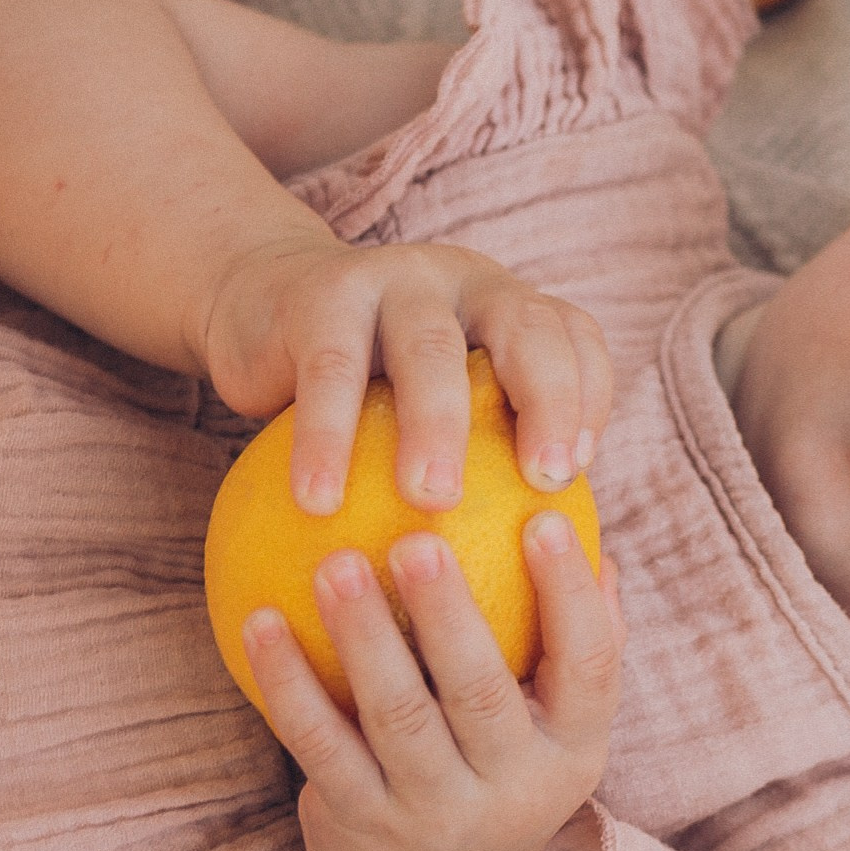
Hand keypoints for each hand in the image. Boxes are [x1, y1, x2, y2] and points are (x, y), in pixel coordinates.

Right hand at [199, 233, 612, 517]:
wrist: (259, 307)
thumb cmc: (367, 390)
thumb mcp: (434, 406)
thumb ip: (488, 458)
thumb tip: (543, 572)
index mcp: (508, 309)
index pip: (575, 337)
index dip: (590, 399)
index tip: (576, 476)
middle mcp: (464, 282)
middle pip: (525, 328)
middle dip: (547, 401)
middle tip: (544, 482)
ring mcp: (394, 279)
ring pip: (428, 347)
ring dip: (436, 425)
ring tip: (432, 500)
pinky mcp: (321, 295)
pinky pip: (330, 370)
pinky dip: (326, 437)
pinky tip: (320, 502)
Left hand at [245, 510, 620, 850]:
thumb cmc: (499, 783)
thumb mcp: (557, 734)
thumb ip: (575, 644)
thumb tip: (588, 530)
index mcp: (572, 754)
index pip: (591, 669)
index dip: (572, 594)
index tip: (544, 516)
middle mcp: (510, 790)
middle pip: (481, 694)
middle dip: (449, 614)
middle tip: (416, 538)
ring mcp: (431, 813)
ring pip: (395, 717)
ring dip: (362, 636)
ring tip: (332, 563)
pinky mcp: (359, 822)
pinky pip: (318, 743)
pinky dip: (287, 682)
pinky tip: (262, 620)